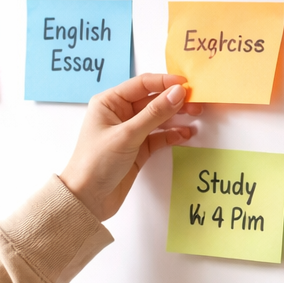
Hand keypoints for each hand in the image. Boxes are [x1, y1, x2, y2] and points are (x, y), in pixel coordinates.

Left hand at [60, 73, 202, 220]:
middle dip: (173, 100)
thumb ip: (155, 113)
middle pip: (152, 100)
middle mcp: (119, 114)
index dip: (164, 83)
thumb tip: (178, 93)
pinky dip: (171, 135)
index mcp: (109, 102)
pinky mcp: (138, 149)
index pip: (141, 84)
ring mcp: (130, 132)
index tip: (186, 84)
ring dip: (176, 117)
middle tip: (195, 102)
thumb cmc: (96, 162)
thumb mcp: (127, 134)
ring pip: (158, 118)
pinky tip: (185, 134)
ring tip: (195, 116)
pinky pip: (158, 137)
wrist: (88, 199)